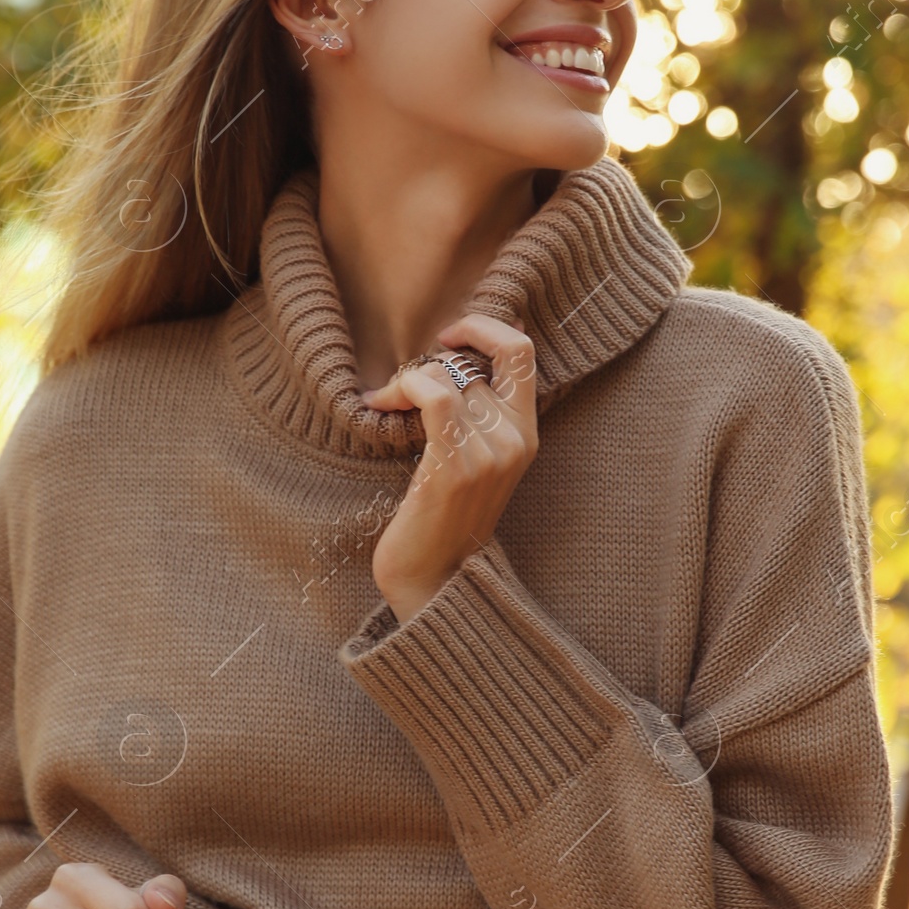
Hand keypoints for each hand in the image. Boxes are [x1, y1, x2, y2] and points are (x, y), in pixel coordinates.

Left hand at [360, 313, 537, 622]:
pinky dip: (404, 387)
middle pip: (469, 364)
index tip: (447, 339)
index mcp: (527, 435)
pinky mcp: (455, 467)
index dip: (482, 327)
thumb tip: (465, 348)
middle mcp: (516, 441)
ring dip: (405, 382)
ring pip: (446, 376)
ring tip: (385, 403)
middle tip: (400, 390)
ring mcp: (490, 454)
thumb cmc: (442, 517)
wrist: (434, 580)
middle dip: (427, 365)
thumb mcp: (472, 457)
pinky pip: (433, 394)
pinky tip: (381, 404)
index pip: (521, 351)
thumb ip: (477, 409)